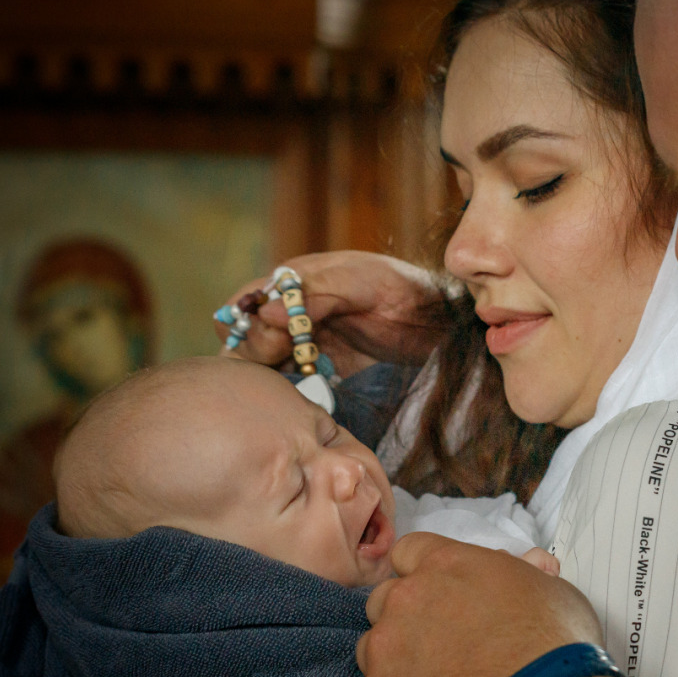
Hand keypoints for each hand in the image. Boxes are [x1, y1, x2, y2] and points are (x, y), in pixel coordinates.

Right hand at [214, 251, 448, 374]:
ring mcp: (303, 344)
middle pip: (244, 342)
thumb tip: (269, 312)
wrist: (437, 320)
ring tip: (307, 375)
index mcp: (291, 283)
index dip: (247, 325)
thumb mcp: (360, 282)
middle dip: (257, 354)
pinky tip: (315, 394)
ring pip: (264, 368)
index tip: (276, 338)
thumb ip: (316, 295)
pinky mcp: (322, 370)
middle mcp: (289, 314)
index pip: (240, 306)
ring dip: (274, 377)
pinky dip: (296, 392)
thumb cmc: (401, 287)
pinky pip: (294, 386)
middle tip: (292, 356)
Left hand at [350, 532, 603, 676]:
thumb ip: (527, 574)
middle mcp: (406, 598)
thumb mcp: (554, 593)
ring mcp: (386, 650)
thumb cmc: (557, 647)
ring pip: (370, 649)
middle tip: (442, 645)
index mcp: (445, 563)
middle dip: (405, 618)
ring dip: (394, 662)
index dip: (424, 574)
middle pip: (383, 600)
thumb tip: (530, 565)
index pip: (409, 552)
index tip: (444, 597)